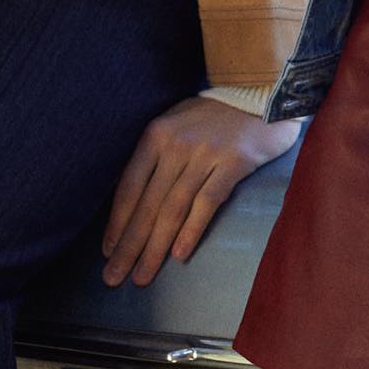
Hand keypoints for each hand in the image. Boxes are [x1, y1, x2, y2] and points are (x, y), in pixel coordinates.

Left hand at [102, 97, 301, 287]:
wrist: (260, 91)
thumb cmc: (214, 114)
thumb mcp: (176, 123)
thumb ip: (157, 156)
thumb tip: (136, 201)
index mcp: (155, 135)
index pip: (129, 187)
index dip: (117, 223)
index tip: (108, 251)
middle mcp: (175, 145)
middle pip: (147, 204)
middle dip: (129, 245)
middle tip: (114, 277)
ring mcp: (204, 154)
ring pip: (173, 209)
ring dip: (155, 247)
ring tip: (143, 276)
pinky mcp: (232, 163)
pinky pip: (206, 203)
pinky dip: (191, 231)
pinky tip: (178, 255)